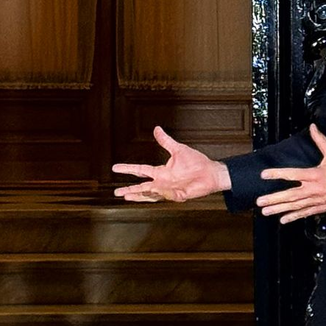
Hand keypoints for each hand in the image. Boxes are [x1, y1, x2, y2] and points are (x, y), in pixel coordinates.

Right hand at [112, 126, 230, 202]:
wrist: (211, 172)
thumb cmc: (196, 163)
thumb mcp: (178, 150)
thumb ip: (165, 141)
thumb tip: (156, 129)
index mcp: (161, 172)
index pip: (140, 171)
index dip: (128, 169)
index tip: (115, 168)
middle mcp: (163, 183)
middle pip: (142, 187)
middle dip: (129, 190)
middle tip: (116, 192)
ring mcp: (170, 190)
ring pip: (152, 195)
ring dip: (141, 196)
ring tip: (128, 196)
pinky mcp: (180, 195)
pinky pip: (170, 196)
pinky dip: (164, 193)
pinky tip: (157, 190)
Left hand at [257, 124, 325, 223]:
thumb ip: (321, 141)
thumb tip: (313, 127)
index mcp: (316, 175)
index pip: (292, 174)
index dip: (277, 174)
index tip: (264, 175)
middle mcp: (314, 189)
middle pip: (289, 195)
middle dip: (273, 199)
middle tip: (259, 201)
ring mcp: (316, 200)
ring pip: (294, 206)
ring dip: (279, 209)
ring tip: (265, 211)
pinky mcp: (320, 208)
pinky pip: (304, 213)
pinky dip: (293, 217)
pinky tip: (283, 220)